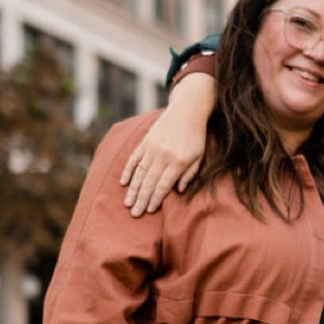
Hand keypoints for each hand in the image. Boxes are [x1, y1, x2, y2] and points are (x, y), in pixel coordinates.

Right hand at [120, 72, 215, 213]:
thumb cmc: (196, 137)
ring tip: (127, 203)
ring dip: (132, 189)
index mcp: (178, 161)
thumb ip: (189, 174)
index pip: (164, 184)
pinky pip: (134, 158)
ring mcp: (152, 147)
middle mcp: (163, 155)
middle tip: (134, 214)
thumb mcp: (200, 156)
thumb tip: (178, 191)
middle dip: (141, 199)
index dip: (156, 198)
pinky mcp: (145, 141)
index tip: (149, 211)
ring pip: (139, 172)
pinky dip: (128, 171)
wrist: (187, 110)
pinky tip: (124, 183)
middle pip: (149, 181)